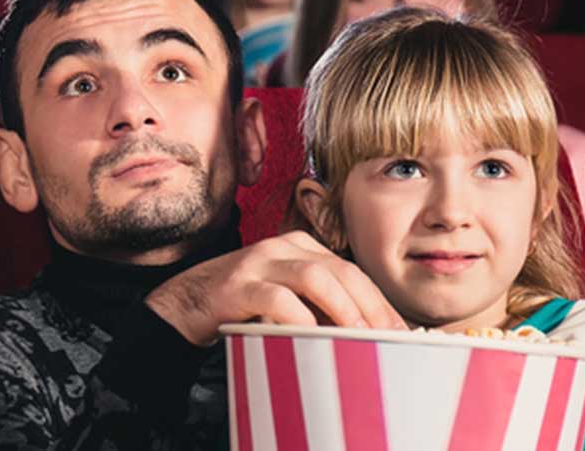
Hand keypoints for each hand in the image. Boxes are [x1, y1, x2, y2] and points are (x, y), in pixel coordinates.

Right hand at [143, 231, 405, 345]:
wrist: (185, 303)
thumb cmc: (242, 305)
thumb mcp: (287, 299)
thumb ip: (319, 306)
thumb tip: (366, 334)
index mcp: (300, 247)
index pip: (351, 270)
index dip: (379, 301)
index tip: (400, 332)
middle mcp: (282, 247)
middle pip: (341, 271)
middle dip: (371, 307)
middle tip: (389, 338)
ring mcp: (259, 262)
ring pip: (315, 278)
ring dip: (343, 309)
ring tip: (359, 337)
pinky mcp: (237, 284)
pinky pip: (277, 299)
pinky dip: (300, 319)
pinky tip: (313, 338)